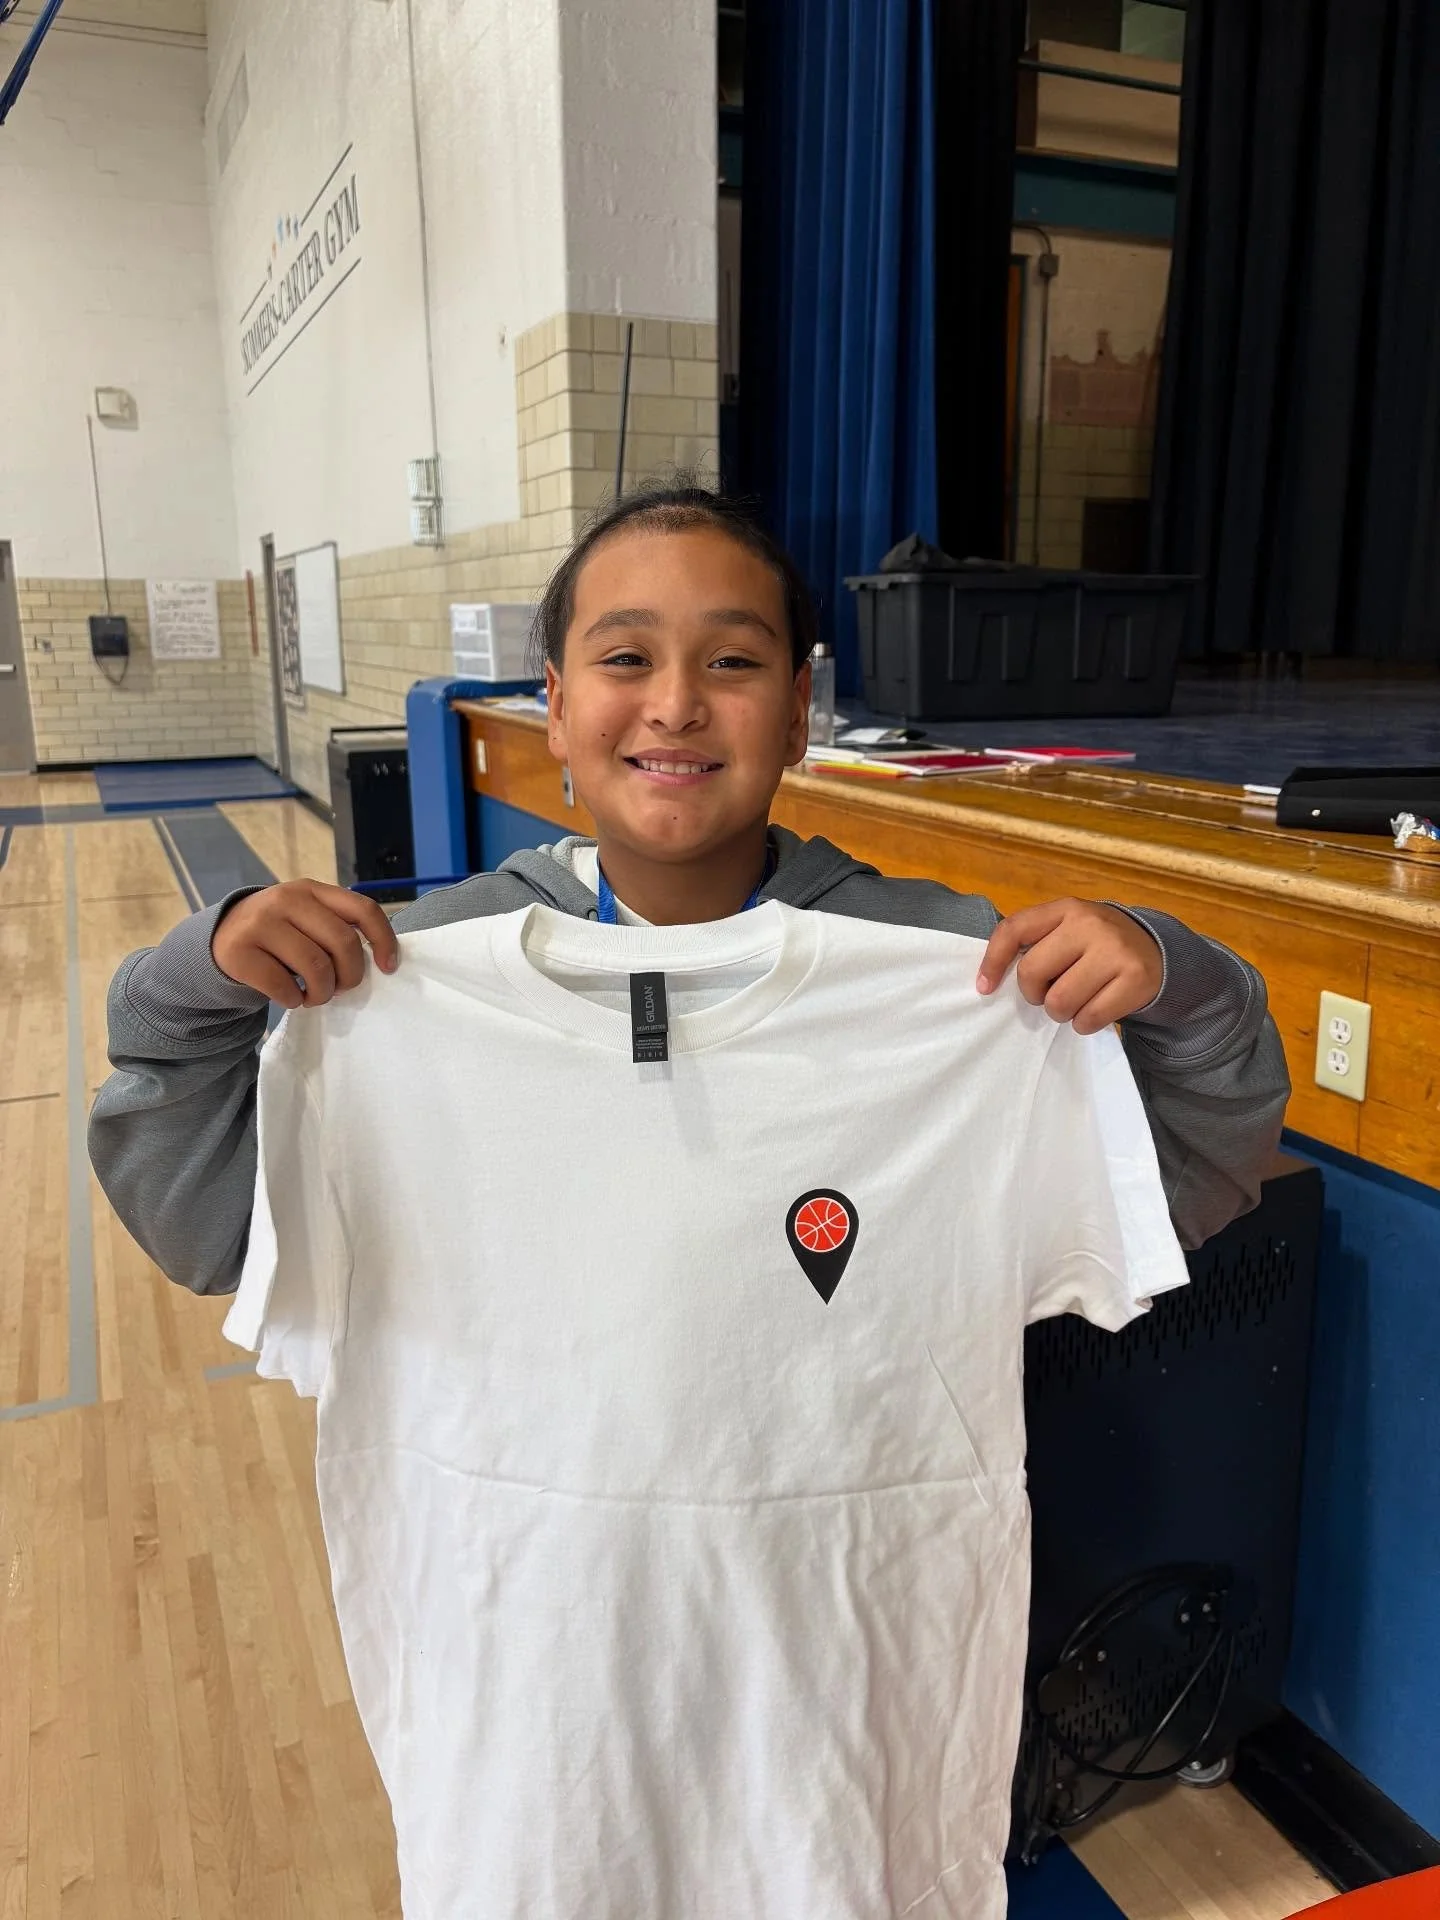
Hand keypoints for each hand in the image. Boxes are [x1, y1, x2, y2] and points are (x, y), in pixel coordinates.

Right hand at [211, 879, 399, 1009]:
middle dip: (350, 976)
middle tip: (340, 989)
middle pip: (343, 943)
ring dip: (322, 993)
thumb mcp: (307, 918)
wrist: (222, 938)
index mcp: (312, 890)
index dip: (383, 940)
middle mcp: (287, 900)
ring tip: (315, 996)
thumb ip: (337, 928)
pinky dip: (294, 1000)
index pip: (363, 909)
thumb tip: (378, 962)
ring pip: (316, 968)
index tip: (388, 968)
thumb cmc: (280, 934)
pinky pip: (283, 987)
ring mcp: (260, 923)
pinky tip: (291, 996)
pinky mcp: (239, 952)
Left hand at [976, 899, 1162, 1034]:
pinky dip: (1084, 1024)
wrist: (1157, 952)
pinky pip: (1088, 1019)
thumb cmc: (1097, 946)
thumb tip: (990, 979)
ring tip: (1075, 1001)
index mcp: (1066, 908)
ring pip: (1059, 1002)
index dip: (992, 962)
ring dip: (1061, 1013)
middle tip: (1050, 993)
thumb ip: (1036, 943)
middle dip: (1034, 994)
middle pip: (1032, 973)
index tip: (985, 988)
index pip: (1014, 930)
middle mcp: (1089, 924)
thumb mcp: (1068, 930)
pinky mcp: (1135, 979)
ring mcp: (1114, 951)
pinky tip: (1095, 1009)